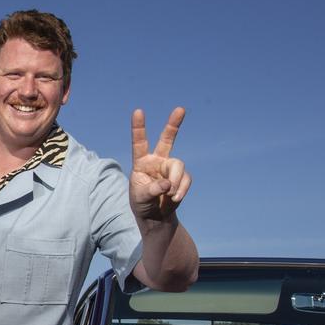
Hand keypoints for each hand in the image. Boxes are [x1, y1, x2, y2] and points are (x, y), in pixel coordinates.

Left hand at [130, 107, 191, 221]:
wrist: (156, 216)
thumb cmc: (142, 203)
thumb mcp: (141, 198)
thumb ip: (152, 190)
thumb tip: (168, 184)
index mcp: (141, 162)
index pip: (139, 143)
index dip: (139, 127)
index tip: (138, 111)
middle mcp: (157, 160)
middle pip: (167, 139)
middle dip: (174, 124)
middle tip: (181, 109)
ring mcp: (170, 168)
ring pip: (178, 165)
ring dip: (176, 181)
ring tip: (170, 195)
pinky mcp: (182, 177)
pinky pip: (186, 179)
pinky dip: (182, 190)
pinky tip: (174, 198)